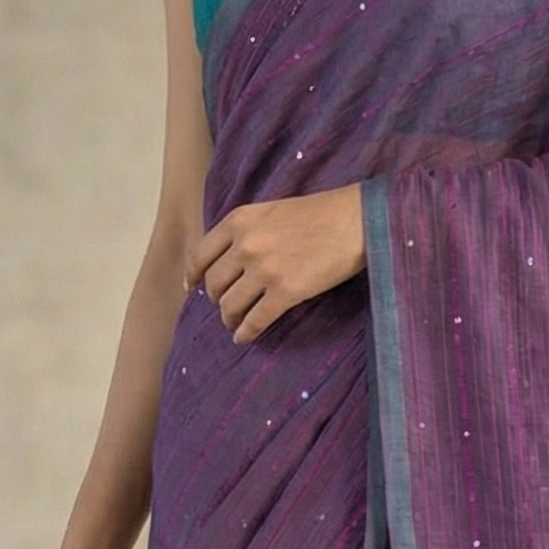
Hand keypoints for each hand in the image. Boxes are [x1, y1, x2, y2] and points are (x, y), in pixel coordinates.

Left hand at [187, 185, 365, 343]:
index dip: (193, 276)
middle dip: (217, 299)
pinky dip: (246, 333)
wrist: (357, 220)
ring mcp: (264, 270)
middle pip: (213, 284)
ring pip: (230, 306)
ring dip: (230, 319)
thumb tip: (230, 261)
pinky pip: (255, 321)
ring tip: (235, 324)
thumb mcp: (272, 211)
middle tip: (226, 306)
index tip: (191, 288)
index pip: (200, 254)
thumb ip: (247, 231)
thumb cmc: (321, 214)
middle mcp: (245, 245)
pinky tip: (245, 337)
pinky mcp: (286, 292)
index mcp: (239, 221)